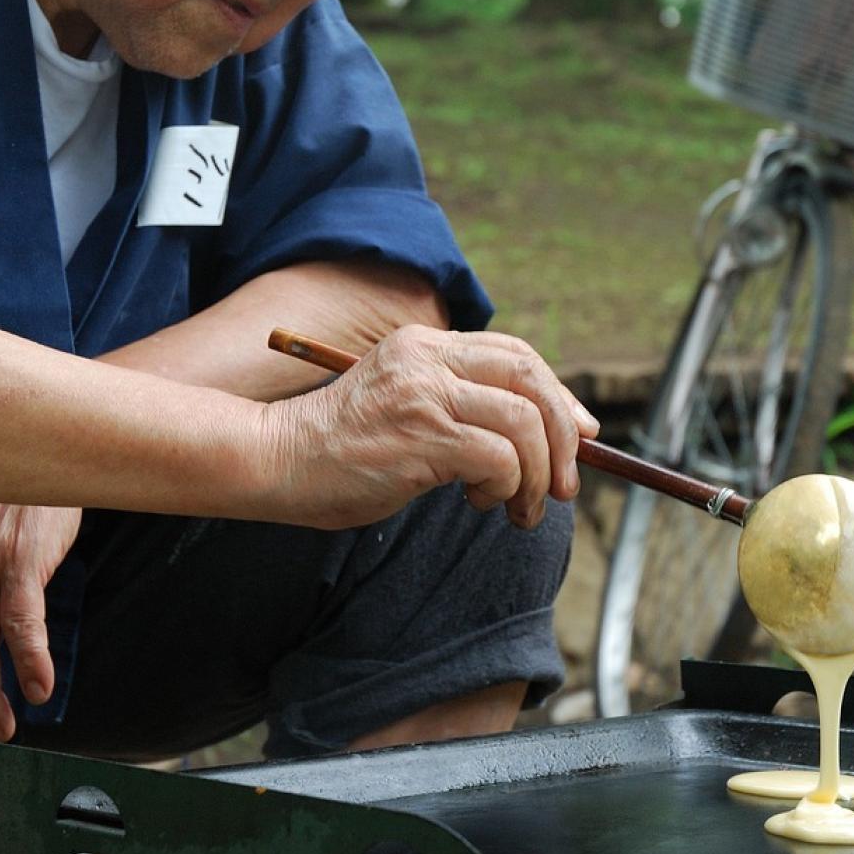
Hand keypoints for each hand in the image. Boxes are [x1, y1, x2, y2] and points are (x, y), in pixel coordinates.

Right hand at [262, 326, 598, 530]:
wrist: (274, 461)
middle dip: (564, 434)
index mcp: (423, 345)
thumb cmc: (336, 450)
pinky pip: (499, 457)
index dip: (559, 396)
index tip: (578, 436)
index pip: (516, 356)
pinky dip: (507, 487)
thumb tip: (536, 436)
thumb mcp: (400, 406)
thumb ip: (453, 405)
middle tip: (562, 483)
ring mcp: (424, 393)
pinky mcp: (422, 434)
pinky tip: (481, 504)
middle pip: (532, 379)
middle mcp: (427, 359)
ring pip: (524, 421)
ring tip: (518, 509)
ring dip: (536, 474)